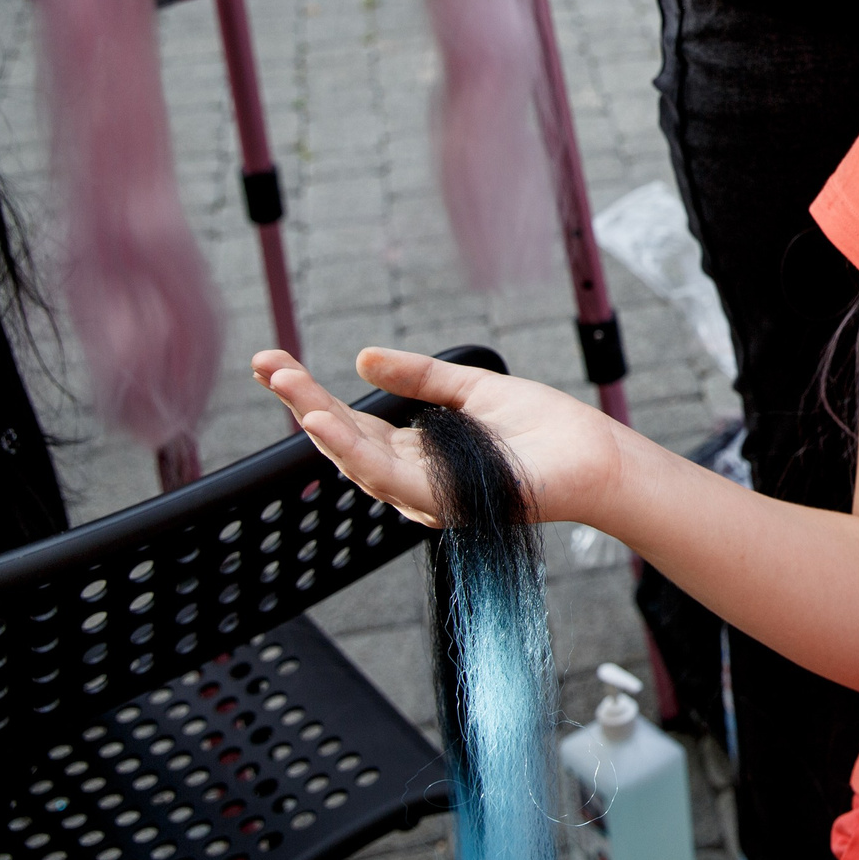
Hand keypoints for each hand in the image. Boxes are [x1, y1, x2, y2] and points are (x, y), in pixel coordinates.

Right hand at [252, 347, 628, 530]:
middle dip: (301, 403)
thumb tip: (362, 357)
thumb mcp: (472, 390)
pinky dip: (351, 450)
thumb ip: (421, 377)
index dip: (311, 394)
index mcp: (417, 452)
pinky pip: (386, 476)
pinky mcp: (441, 502)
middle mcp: (412, 479)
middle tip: (265, 365)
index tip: (272, 362)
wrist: (593, 458)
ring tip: (290, 388)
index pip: (352, 422)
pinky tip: (325, 420)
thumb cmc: (545, 429)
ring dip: (318, 423)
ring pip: (356, 460)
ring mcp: (424, 495)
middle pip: (343, 440)